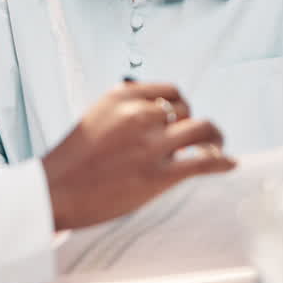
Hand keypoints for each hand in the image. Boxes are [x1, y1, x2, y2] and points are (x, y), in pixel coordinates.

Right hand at [41, 82, 234, 230]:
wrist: (53, 191)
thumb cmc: (71, 162)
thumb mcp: (95, 118)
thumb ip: (124, 111)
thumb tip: (156, 112)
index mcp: (122, 97)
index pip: (169, 91)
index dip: (181, 104)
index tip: (182, 116)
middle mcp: (139, 115)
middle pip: (186, 110)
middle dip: (192, 124)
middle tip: (197, 137)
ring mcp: (150, 145)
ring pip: (202, 130)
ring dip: (215, 138)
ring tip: (217, 146)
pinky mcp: (158, 175)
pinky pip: (203, 161)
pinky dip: (222, 161)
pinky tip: (229, 163)